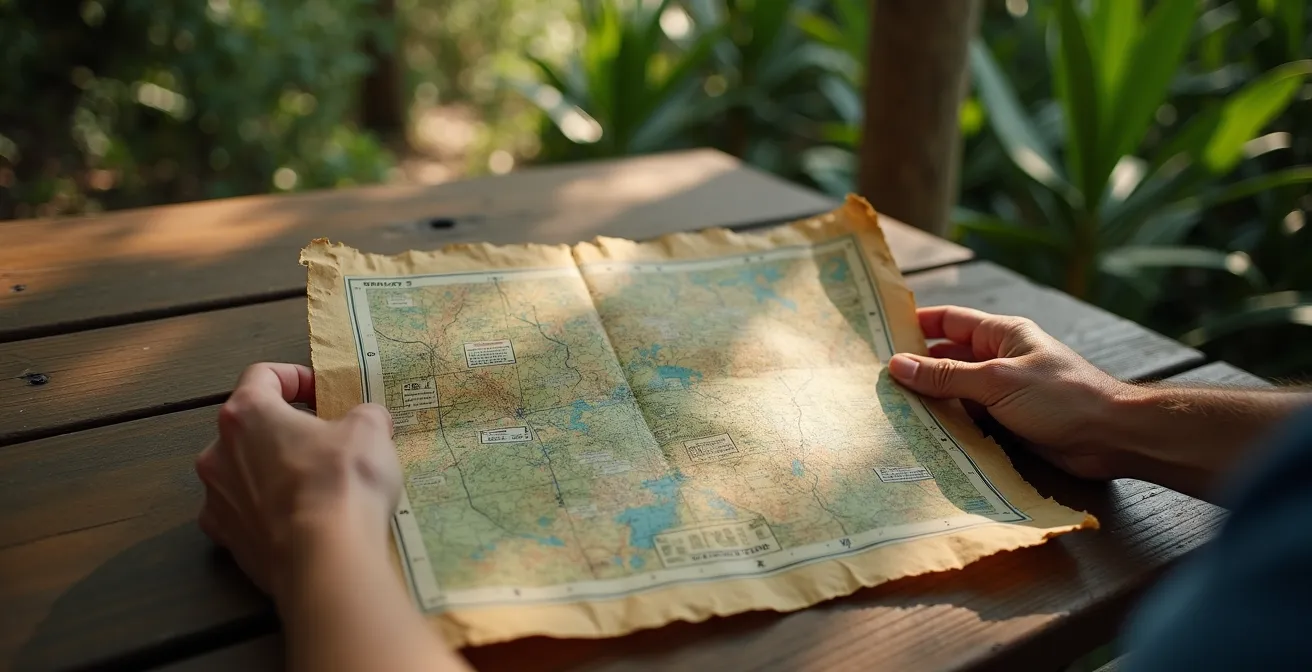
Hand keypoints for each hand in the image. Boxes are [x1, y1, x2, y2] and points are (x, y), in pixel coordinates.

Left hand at [195, 363, 400, 601]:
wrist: (325, 559)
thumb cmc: (341, 480)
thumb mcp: (370, 430)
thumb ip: (364, 415)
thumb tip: (366, 420)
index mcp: (247, 413)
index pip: (261, 375)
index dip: (295, 378)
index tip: (323, 394)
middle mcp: (217, 452)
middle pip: (248, 428)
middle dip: (285, 430)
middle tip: (325, 442)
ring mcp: (216, 500)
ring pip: (243, 473)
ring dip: (272, 472)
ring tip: (314, 486)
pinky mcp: (225, 541)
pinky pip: (243, 516)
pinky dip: (266, 513)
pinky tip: (297, 522)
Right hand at [888, 306, 1128, 479]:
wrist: (1113, 438)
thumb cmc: (1062, 398)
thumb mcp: (996, 382)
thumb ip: (946, 376)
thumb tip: (898, 365)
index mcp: (1001, 335)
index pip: (949, 320)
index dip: (915, 324)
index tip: (879, 333)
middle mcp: (1001, 359)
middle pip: (948, 358)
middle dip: (916, 368)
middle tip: (876, 381)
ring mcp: (1005, 392)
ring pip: (957, 392)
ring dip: (931, 401)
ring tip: (890, 410)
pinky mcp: (1009, 422)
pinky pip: (970, 419)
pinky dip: (948, 425)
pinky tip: (923, 435)